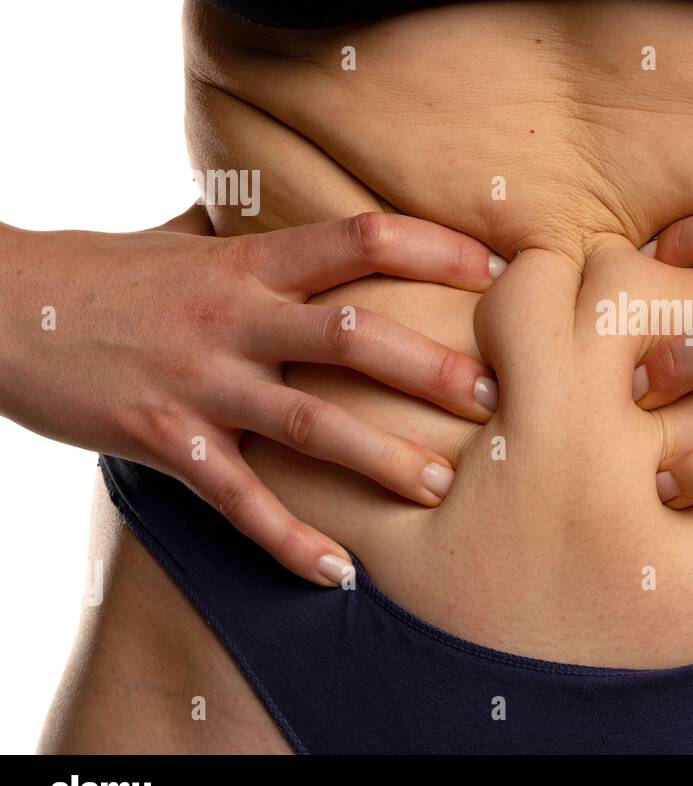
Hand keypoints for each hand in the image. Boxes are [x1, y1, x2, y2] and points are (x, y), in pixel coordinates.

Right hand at [0, 209, 504, 584]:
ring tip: (441, 486)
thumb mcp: (184, 238)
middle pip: (352, 334)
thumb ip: (252, 233)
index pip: (360, 238)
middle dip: (429, 368)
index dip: (435, 247)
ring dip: (382, 458)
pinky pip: (238, 500)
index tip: (497, 269)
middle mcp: (234, 318)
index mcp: (248, 262)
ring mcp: (201, 382)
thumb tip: (304, 213)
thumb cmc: (101, 272)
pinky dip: (288, 540)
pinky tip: (336, 573)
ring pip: (309, 422)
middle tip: (493, 398)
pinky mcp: (164, 441)